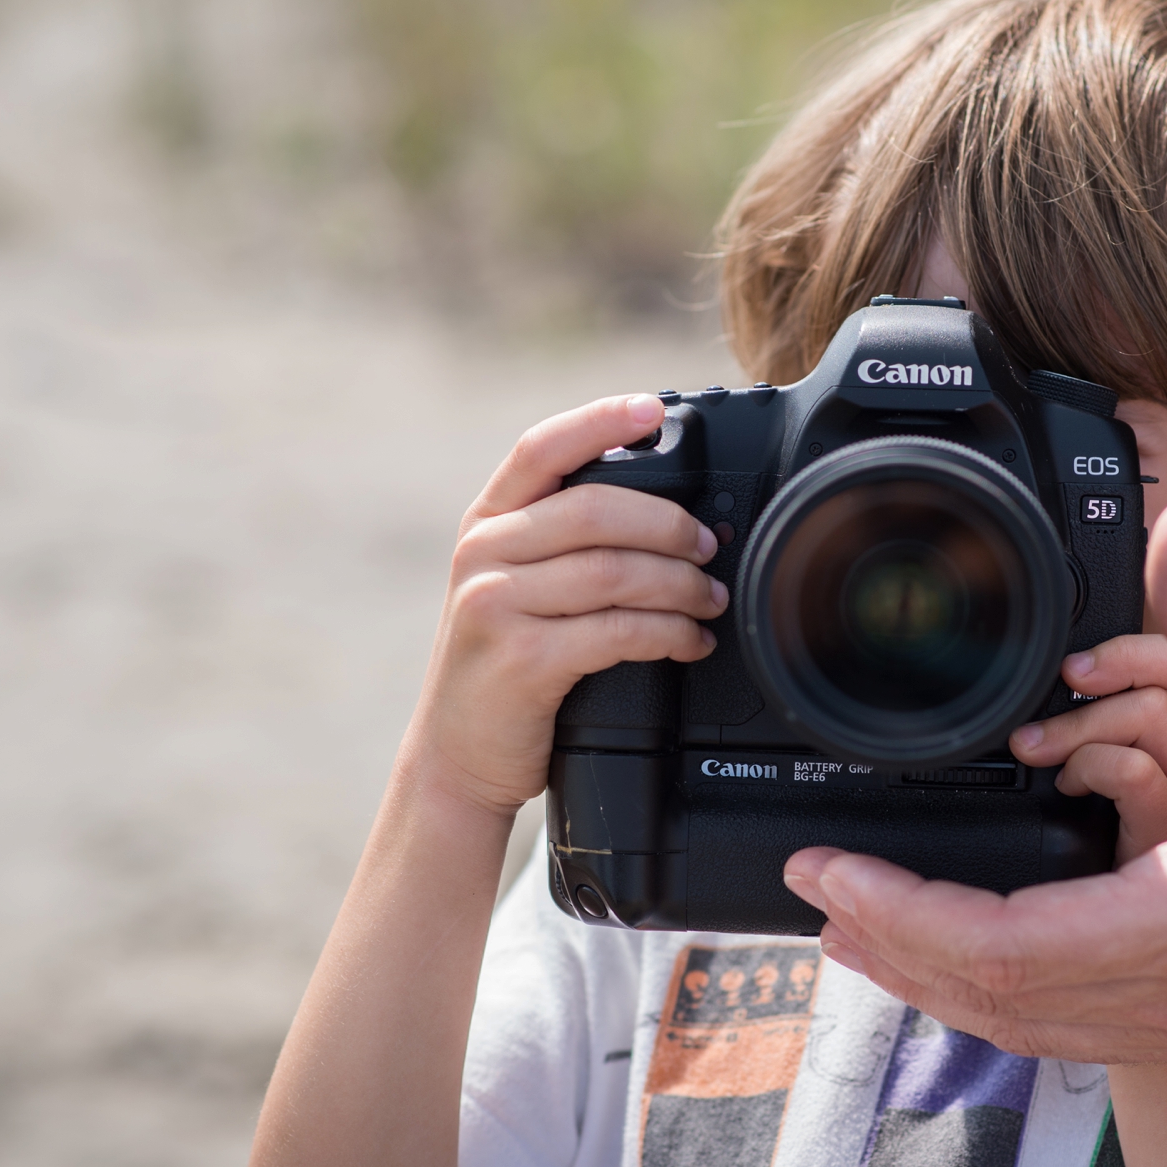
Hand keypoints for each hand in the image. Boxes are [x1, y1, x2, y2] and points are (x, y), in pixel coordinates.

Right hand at [400, 394, 726, 815]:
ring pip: (614, 571)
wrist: (455, 757)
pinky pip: (617, 630)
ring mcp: (496, 605)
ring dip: (681, 585)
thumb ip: (562, 543)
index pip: (542, 449)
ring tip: (710, 601)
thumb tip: (668, 512)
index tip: (653, 409)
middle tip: (708, 547)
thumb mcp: (514, 588)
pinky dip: (669, 634)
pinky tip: (689, 641)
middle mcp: (484, 554)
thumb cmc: (503, 667)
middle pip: (596, 508)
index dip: (600, 420)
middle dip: (669, 524)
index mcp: (487, 523)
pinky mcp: (522, 659)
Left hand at [784, 498, 1166, 1061]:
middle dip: (893, 947)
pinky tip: (961, 961)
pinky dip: (997, 995)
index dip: (905, 910)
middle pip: (997, 999)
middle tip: (815, 890)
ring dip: (934, 977)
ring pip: (1031, 1025)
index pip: (1009, 944)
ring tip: (858, 927)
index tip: (832, 866)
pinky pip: (1075, 1025)